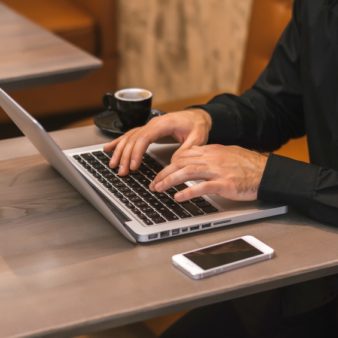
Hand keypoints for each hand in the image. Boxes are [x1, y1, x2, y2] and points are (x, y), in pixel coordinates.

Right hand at [103, 109, 211, 174]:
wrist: (197, 117)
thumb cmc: (197, 126)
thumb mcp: (198, 138)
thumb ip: (187, 149)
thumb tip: (174, 162)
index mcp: (163, 124)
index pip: (144, 138)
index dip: (137, 152)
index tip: (133, 166)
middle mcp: (152, 124)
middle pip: (133, 139)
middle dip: (125, 156)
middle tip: (122, 172)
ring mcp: (148, 126)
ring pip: (129, 137)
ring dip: (119, 151)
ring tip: (113, 165)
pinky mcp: (147, 131)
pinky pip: (130, 135)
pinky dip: (118, 142)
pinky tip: (108, 148)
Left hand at [150, 145, 267, 200]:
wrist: (267, 172)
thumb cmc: (249, 165)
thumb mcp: (228, 154)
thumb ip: (211, 156)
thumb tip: (196, 159)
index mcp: (212, 150)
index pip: (184, 154)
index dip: (170, 163)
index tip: (162, 171)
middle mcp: (212, 158)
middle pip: (181, 163)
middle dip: (164, 173)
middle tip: (154, 182)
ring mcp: (218, 171)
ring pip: (187, 172)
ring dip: (170, 181)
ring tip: (159, 188)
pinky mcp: (224, 184)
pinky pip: (202, 187)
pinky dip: (188, 192)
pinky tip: (178, 196)